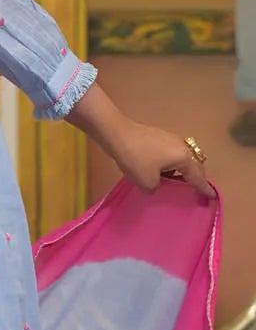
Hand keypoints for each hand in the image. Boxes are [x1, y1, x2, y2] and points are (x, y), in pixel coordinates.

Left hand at [64, 82, 211, 197]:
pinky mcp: (159, 137)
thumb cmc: (135, 159)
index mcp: (183, 158)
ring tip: (178, 183)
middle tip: (197, 189)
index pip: (197, 177)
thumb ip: (157, 188)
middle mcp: (181, 147)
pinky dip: (171, 164)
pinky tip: (161, 171)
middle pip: (194, 165)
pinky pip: (171, 154)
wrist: (116, 134)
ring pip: (182, 158)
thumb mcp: (147, 183)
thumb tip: (156, 182)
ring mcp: (170, 139)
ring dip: (182, 170)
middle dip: (196, 177)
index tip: (212, 196)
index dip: (204, 188)